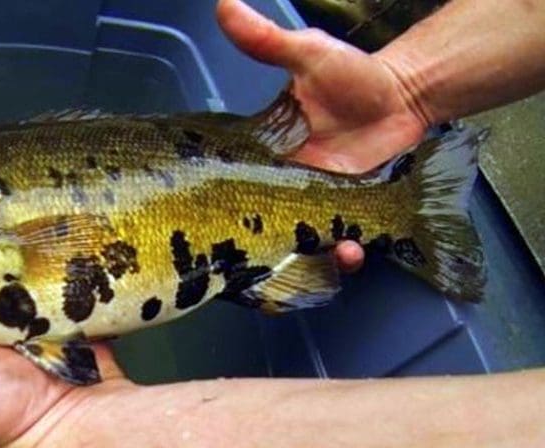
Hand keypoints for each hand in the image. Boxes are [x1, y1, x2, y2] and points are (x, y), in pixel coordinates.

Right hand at [217, 0, 430, 271]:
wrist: (402, 94)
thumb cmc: (353, 74)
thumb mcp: (309, 54)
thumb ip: (267, 40)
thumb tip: (224, 4)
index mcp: (265, 152)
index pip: (233, 184)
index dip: (222, 207)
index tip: (210, 224)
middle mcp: (285, 184)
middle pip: (263, 225)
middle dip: (264, 248)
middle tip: (266, 257)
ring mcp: (317, 203)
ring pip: (304, 241)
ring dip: (313, 256)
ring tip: (331, 253)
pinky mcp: (349, 213)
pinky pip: (341, 241)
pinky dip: (345, 253)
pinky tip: (353, 252)